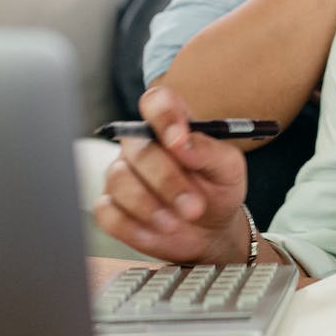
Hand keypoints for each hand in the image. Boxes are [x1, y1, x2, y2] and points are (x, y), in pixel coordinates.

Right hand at [93, 87, 250, 262]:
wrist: (211, 232)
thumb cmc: (218, 191)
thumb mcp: (228, 169)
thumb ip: (209, 150)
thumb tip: (184, 144)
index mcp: (170, 126)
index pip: (156, 102)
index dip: (163, 116)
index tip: (179, 140)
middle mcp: (140, 145)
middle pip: (138, 148)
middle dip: (167, 180)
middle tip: (194, 207)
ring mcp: (122, 175)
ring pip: (119, 179)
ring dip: (150, 205)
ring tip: (176, 222)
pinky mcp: (110, 206)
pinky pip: (107, 211)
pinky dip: (133, 225)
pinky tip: (157, 231)